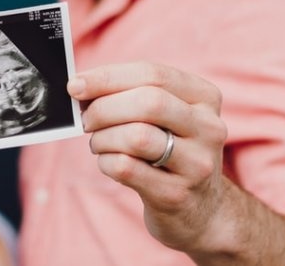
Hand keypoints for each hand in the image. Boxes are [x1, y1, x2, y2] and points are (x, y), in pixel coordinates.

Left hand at [70, 62, 228, 252]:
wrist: (200, 210)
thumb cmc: (170, 151)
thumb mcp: (166, 118)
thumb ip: (131, 95)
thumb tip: (81, 85)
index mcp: (205, 98)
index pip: (153, 74)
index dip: (108, 77)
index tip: (76, 85)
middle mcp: (208, 128)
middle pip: (148, 103)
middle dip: (104, 108)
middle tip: (86, 120)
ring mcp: (197, 164)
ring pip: (137, 137)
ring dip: (103, 138)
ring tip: (98, 143)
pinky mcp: (176, 194)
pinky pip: (127, 168)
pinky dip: (106, 162)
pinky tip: (108, 162)